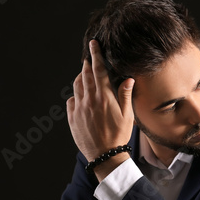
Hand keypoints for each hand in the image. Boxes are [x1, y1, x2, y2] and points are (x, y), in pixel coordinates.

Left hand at [67, 40, 134, 173]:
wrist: (105, 155)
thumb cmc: (119, 135)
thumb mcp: (128, 115)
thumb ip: (125, 95)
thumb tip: (128, 79)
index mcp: (104, 97)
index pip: (99, 70)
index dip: (96, 55)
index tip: (93, 44)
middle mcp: (89, 100)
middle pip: (85, 74)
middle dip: (87, 63)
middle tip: (88, 57)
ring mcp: (79, 108)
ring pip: (77, 86)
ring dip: (80, 77)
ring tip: (84, 74)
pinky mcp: (72, 118)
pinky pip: (71, 101)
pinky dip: (76, 95)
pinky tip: (81, 97)